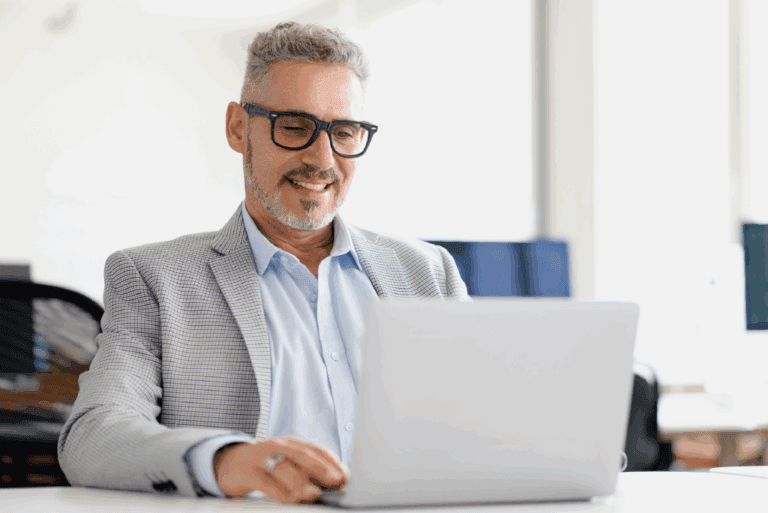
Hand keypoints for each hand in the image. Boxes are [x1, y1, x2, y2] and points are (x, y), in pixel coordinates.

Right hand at [213, 437, 346, 502]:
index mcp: (290, 444)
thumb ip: (304, 472)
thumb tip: (330, 487)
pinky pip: (264, 481)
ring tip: (314, 494)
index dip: (331, 462)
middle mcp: (277, 447)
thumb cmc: (263, 467)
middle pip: (302, 455)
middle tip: (336, 481)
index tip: (345, 476)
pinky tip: (289, 499)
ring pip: (283, 467)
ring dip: (300, 482)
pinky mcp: (247, 472)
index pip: (315, 450)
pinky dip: (278, 491)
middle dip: (321, 468)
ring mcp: (261, 458)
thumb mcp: (284, 464)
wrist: (228, 463)